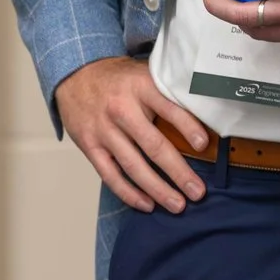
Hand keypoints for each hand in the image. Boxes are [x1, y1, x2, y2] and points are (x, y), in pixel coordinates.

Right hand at [56, 55, 209, 213]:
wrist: (75, 74)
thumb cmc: (118, 79)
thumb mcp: (144, 74)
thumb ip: (167, 93)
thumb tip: (205, 115)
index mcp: (140, 87)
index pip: (168, 108)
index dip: (187, 126)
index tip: (204, 144)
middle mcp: (121, 109)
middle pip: (153, 145)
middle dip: (178, 171)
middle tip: (197, 191)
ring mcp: (103, 130)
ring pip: (133, 166)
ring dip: (158, 189)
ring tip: (178, 205)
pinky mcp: (90, 146)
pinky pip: (110, 175)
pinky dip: (129, 193)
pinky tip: (147, 204)